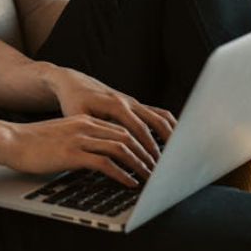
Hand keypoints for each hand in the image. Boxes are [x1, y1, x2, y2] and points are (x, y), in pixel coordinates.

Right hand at [4, 115, 154, 187]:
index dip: (140, 143)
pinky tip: (129, 183)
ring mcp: (80, 138)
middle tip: (157, 169)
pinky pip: (105, 163)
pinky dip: (122, 174)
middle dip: (145, 154)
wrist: (10, 141)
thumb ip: (82, 142)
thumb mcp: (62, 136)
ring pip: (121, 148)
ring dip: (138, 164)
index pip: (122, 129)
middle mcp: (86, 126)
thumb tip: (98, 158)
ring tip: (149, 177)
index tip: (151, 157)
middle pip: (127, 136)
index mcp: (85, 120)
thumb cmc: (32, 143)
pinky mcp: (72, 153)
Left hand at [45, 64, 176, 164]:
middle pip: (154, 123)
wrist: (74, 84)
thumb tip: (100, 153)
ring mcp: (134, 102)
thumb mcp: (77, 117)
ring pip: (160, 117)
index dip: (148, 147)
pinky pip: (158, 114)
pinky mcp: (136, 105)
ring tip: (177, 156)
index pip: (139, 129)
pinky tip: (172, 142)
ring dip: (170, 135)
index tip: (153, 164)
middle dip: (162, 146)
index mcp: (116, 105)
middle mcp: (129, 102)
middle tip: (166, 166)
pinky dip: (168, 127)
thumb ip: (91, 132)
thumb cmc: (74, 102)